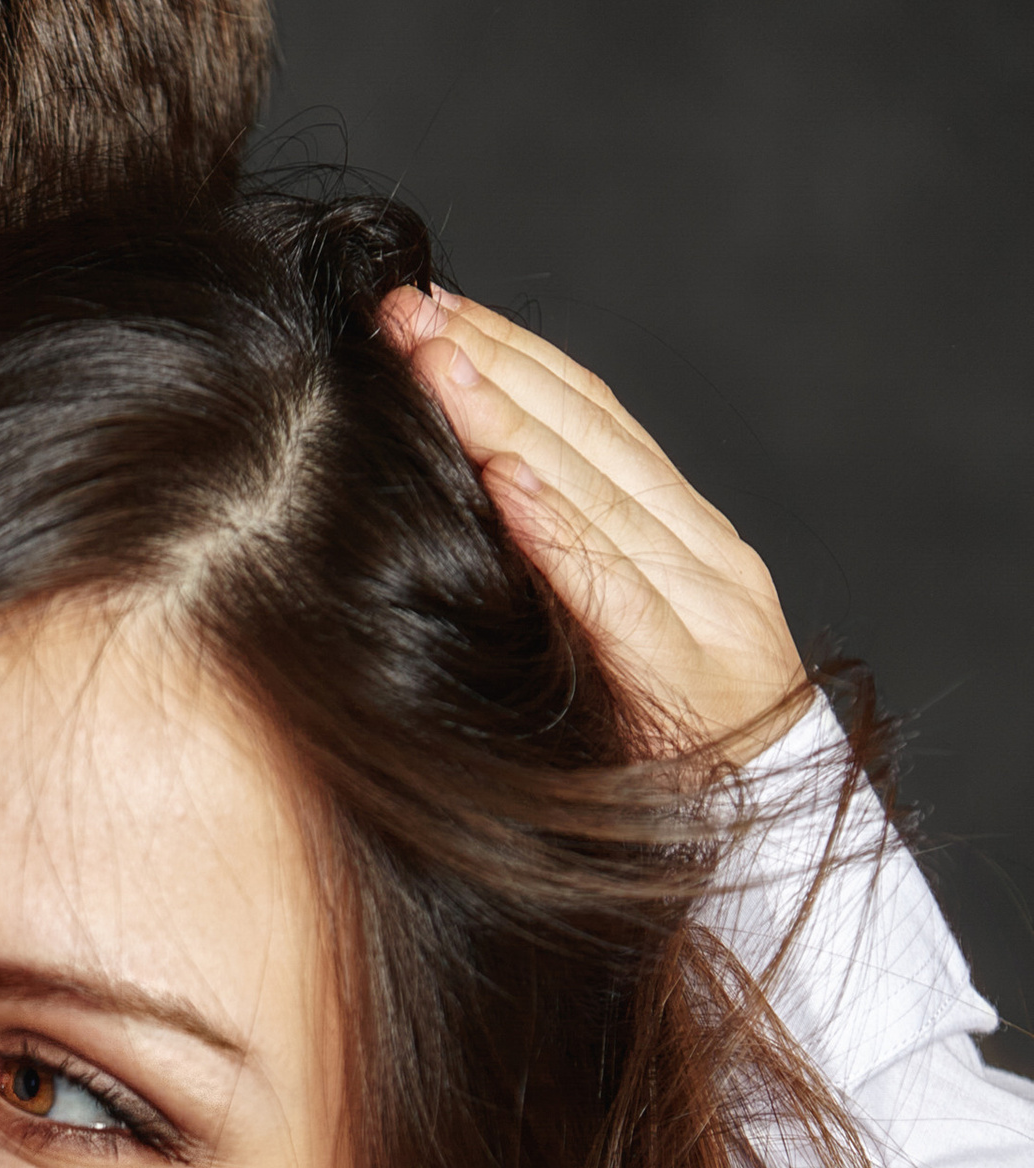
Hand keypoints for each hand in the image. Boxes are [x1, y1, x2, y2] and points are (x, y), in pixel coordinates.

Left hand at [379, 288, 808, 761]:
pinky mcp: (688, 674)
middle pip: (589, 435)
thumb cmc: (666, 761)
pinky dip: (557, 532)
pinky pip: (614, 592)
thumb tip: (464, 510)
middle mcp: (703, 557)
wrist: (764, 858)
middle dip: (493, 362)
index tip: (429, 311)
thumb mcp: (604, 650)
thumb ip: (560, 578)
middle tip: (404, 309)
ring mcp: (704, 610)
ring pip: (597, 493)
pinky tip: (504, 481)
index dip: (510, 357)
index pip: (591, 421)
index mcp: (684, 541)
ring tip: (435, 362)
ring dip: (509, 419)